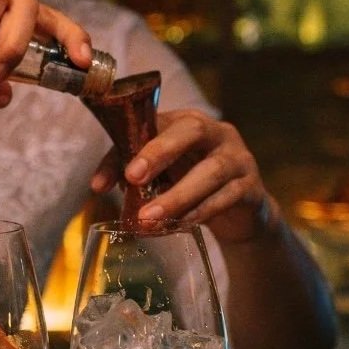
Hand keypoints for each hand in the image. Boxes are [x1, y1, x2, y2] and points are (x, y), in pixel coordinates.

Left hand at [91, 108, 275, 243]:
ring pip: (211, 171)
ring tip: (148, 217)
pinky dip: (199, 212)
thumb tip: (97, 185)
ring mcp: (238, 158)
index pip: (154, 125)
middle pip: (191, 130)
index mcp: (188, 122)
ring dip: (177, 195)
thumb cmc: (191, 184)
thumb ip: (131, 174)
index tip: (104, 181)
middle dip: (160, 152)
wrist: (241, 214)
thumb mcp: (161, 176)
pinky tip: (178, 226)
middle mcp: (217, 133)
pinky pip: (226, 198)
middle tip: (133, 177)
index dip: (128, 149)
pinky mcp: (251, 187)